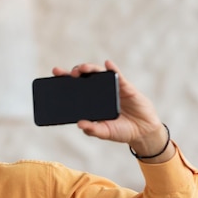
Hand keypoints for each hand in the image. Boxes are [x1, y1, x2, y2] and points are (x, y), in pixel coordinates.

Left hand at [52, 60, 173, 161]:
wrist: (142, 132)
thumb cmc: (121, 131)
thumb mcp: (104, 132)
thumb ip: (92, 129)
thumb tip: (79, 124)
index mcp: (91, 101)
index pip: (75, 89)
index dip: (65, 81)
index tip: (55, 74)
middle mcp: (99, 92)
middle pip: (85, 78)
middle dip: (75, 72)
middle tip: (68, 74)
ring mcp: (112, 88)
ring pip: (99, 74)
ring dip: (90, 69)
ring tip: (82, 69)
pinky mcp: (126, 87)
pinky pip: (118, 76)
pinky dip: (113, 69)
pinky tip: (108, 64)